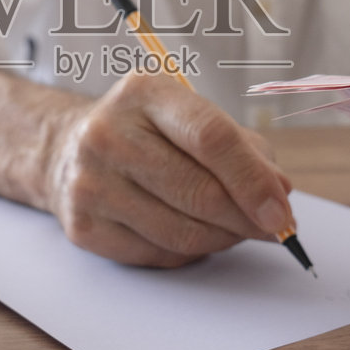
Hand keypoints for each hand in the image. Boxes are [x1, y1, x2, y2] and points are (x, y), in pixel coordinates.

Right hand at [43, 72, 294, 266]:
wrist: (68, 150)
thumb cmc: (146, 133)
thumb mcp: (189, 116)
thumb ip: (241, 148)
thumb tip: (279, 193)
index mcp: (144, 94)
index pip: (211, 137)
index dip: (254, 179)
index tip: (281, 210)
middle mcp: (108, 134)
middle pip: (200, 192)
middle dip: (247, 219)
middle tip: (275, 229)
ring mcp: (91, 183)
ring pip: (183, 233)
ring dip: (224, 239)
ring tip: (236, 230)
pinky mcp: (84, 226)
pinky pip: (159, 255)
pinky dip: (191, 253)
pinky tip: (196, 235)